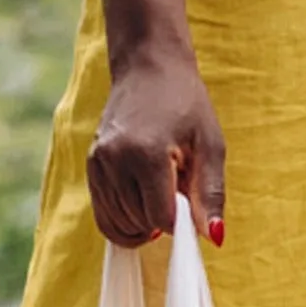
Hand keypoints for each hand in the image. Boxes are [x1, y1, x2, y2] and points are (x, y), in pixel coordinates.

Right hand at [86, 42, 225, 248]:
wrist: (149, 69)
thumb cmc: (186, 104)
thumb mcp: (210, 146)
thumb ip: (210, 194)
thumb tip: (215, 238)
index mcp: (148, 154)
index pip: (162, 217)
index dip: (181, 221)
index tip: (191, 204)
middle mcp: (116, 160)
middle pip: (140, 223)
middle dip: (163, 220)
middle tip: (178, 190)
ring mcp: (98, 163)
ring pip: (119, 223)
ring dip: (144, 221)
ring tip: (161, 190)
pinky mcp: (90, 166)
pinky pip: (103, 214)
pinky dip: (124, 219)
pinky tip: (142, 204)